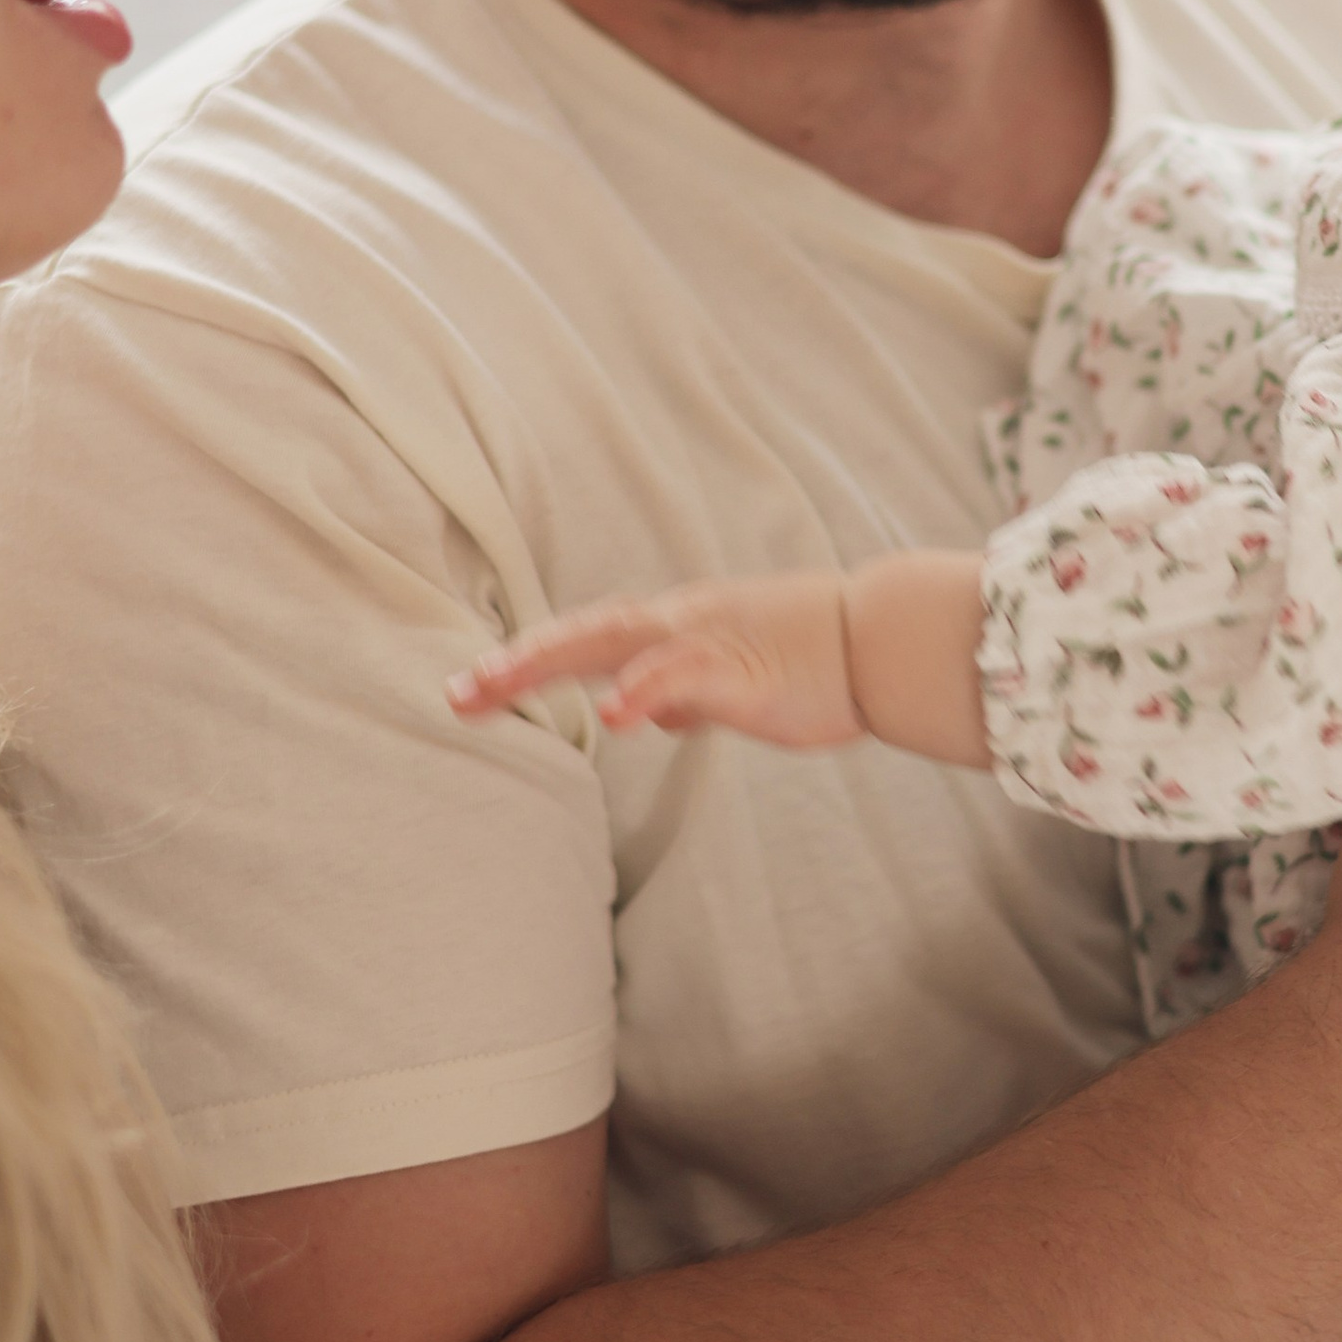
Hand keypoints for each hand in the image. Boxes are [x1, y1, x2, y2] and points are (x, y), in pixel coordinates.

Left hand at [448, 569, 862, 744]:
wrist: (885, 641)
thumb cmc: (815, 663)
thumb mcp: (734, 685)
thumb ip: (684, 695)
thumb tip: (643, 715)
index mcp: (675, 631)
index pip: (587, 644)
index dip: (528, 662)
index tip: (472, 690)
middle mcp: (679, 626)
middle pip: (581, 638)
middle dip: (515, 665)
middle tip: (456, 695)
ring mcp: (708, 642)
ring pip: (615, 644)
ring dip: (550, 661)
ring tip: (493, 685)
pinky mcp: (744, 670)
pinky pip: (685, 676)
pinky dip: (645, 690)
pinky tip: (613, 713)